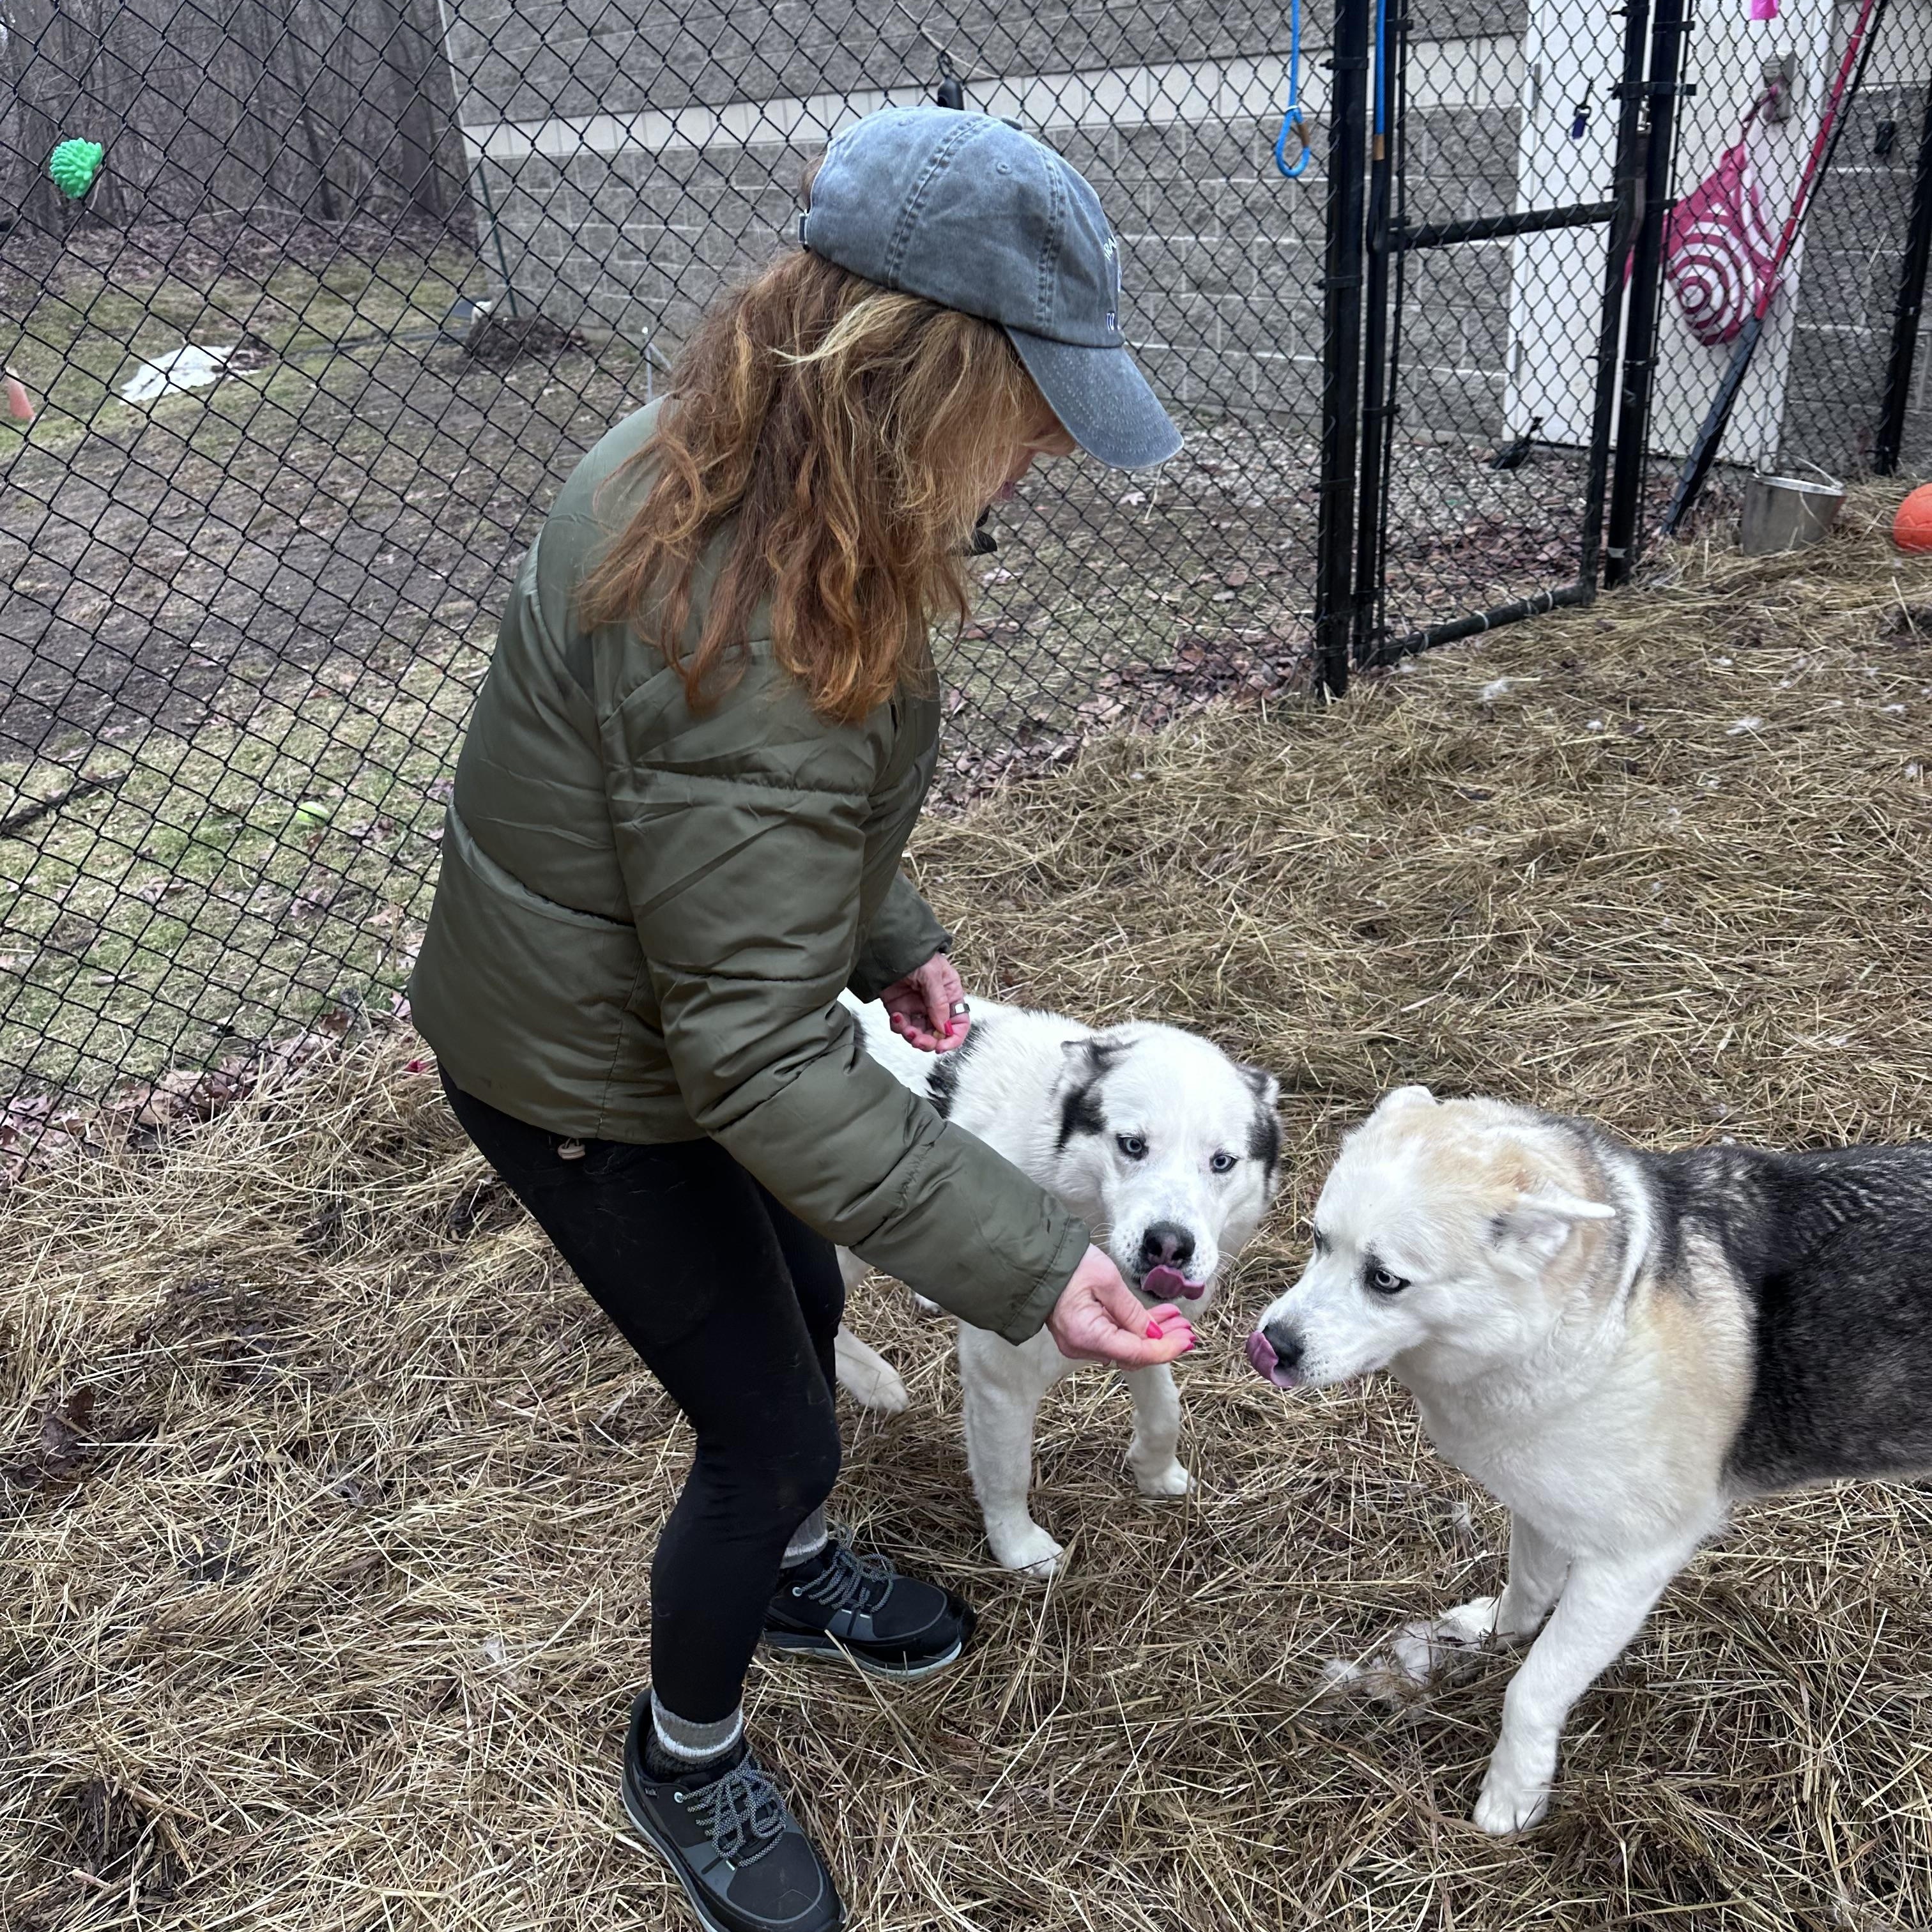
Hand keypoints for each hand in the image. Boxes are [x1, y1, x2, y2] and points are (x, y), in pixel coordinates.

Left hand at [880, 953, 970, 1053]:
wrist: (888, 946)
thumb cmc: (916, 954)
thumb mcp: (932, 975)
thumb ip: (938, 1002)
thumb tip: (943, 1027)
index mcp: (950, 995)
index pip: (958, 1022)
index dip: (953, 1037)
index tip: (942, 1046)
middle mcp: (935, 1004)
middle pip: (938, 1032)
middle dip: (929, 1040)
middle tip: (920, 1041)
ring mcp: (916, 1007)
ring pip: (919, 1033)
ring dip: (913, 1037)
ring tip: (907, 1030)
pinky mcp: (899, 1008)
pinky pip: (901, 1027)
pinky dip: (899, 1027)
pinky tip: (897, 1017)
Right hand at [1047, 1246, 1195, 1367]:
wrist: (1037, 1258)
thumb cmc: (1070, 1264)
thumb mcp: (1107, 1281)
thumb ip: (1133, 1311)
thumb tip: (1155, 1335)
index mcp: (1088, 1336)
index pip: (1136, 1353)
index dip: (1166, 1349)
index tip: (1187, 1340)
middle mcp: (1081, 1347)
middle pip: (1131, 1354)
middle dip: (1162, 1343)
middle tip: (1187, 1330)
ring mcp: (1078, 1342)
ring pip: (1124, 1346)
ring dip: (1150, 1335)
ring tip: (1175, 1320)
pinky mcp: (1079, 1333)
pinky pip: (1112, 1337)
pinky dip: (1134, 1329)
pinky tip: (1154, 1318)